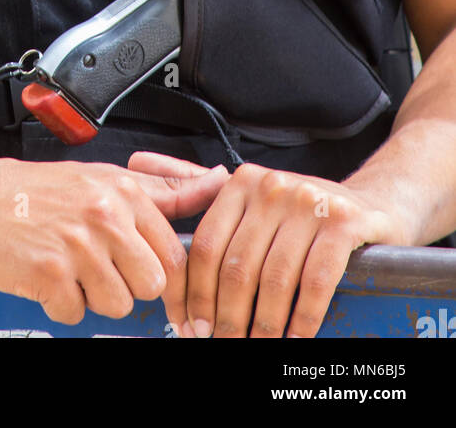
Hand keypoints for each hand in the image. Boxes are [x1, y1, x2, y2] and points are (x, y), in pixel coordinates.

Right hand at [0, 151, 229, 325]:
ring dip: (92, 296)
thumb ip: (162, 190)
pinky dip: (59, 304)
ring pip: (117, 304)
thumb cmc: (39, 190)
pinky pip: (74, 313)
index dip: (164, 277)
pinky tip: (46, 275)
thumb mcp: (104, 178)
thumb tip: (216, 181)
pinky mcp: (49, 271)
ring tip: (70, 267)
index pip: (174, 254)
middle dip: (127, 285)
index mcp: (125, 193)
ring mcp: (77, 245)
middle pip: (151, 285)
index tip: (150, 282)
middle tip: (97, 267)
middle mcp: (105, 216)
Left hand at [127, 153, 408, 337]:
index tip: (190, 326)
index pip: (205, 246)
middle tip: (222, 343)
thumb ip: (193, 185)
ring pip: (273, 278)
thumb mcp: (249, 196)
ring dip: (263, 324)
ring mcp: (307, 201)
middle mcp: (270, 186)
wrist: (371, 203)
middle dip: (227, 316)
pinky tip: (296, 335)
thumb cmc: (301, 210)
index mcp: (239, 184)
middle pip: (236, 267)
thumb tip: (137, 163)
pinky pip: (315, 280)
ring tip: (257, 345)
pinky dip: (303, 316)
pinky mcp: (342, 220)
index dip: (194, 293)